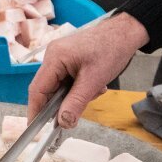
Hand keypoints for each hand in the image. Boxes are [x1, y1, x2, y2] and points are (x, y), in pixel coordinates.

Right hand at [27, 12, 150, 129]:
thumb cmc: (111, 49)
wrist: (125, 32)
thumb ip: (76, 102)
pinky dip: (80, 89)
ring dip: (76, 95)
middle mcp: (53, 56)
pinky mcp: (69, 60)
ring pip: (60, 87)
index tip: (36, 129)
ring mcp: (60, 58)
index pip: (37, 89)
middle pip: (47, 90)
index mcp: (54, 57)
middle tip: (75, 114)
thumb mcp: (94, 80)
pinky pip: (68, 81)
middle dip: (62, 103)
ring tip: (95, 91)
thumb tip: (63, 123)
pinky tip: (96, 85)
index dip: (35, 111)